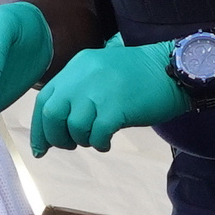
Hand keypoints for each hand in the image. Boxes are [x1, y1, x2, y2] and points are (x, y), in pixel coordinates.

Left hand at [29, 36, 193, 152]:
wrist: (174, 69)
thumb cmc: (138, 77)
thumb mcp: (100, 72)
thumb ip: (78, 92)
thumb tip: (56, 126)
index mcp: (76, 66)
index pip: (44, 99)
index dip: (40, 127)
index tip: (41, 147)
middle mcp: (83, 76)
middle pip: (53, 114)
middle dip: (56, 137)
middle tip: (70, 145)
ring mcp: (100, 90)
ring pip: (74, 126)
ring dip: (82, 140)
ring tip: (96, 139)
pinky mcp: (117, 107)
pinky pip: (97, 134)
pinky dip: (99, 143)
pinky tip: (107, 142)